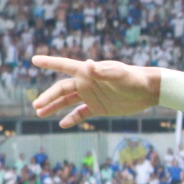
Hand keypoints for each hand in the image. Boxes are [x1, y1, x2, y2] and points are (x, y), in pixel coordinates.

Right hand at [32, 56, 159, 127]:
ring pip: (67, 102)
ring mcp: (92, 96)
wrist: (149, 90)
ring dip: (54, 107)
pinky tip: (62, 124)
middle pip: (61, 89)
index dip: (49, 62)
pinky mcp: (99, 108)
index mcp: (88, 73)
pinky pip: (81, 114)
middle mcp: (87, 83)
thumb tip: (87, 64)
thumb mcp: (119, 75)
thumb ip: (103, 71)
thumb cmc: (135, 79)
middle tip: (36, 106)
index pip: (64, 66)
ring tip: (40, 113)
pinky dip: (72, 119)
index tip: (34, 59)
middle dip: (48, 97)